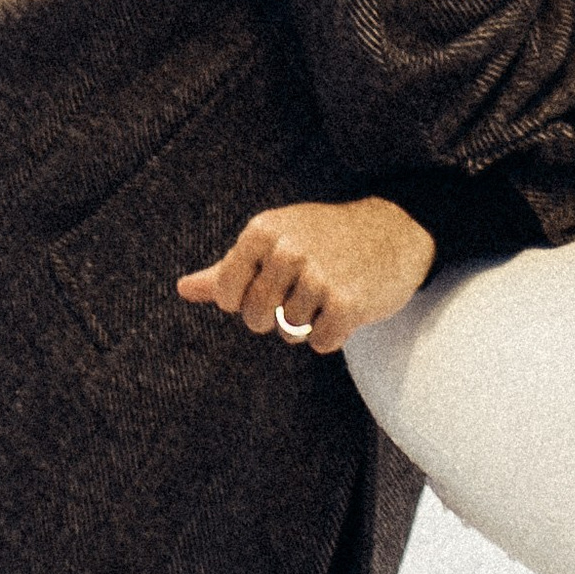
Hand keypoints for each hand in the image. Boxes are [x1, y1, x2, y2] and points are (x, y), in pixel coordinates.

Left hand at [175, 196, 436, 352]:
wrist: (393, 230)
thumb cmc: (325, 236)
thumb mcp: (275, 239)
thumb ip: (227, 269)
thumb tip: (181, 288)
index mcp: (261, 230)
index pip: (226, 296)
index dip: (250, 297)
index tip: (276, 276)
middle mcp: (286, 249)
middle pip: (256, 319)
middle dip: (280, 313)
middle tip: (308, 285)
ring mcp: (317, 275)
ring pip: (289, 332)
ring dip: (311, 320)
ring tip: (332, 288)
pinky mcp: (346, 302)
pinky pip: (320, 343)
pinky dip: (334, 333)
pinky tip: (349, 303)